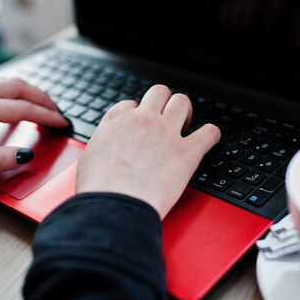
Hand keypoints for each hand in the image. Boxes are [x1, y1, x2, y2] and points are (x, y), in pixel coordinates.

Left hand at [0, 78, 69, 190]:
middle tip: (59, 114)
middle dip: (42, 98)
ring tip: (43, 109)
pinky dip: (13, 95)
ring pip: (5, 83)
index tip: (62, 124)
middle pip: (16, 86)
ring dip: (28, 93)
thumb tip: (26, 154)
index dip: (46, 116)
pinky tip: (17, 108)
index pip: (21, 108)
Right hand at [76, 85, 220, 218]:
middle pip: (160, 93)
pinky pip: (209, 133)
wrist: (115, 206)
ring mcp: (167, 133)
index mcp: (117, 119)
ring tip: (186, 124)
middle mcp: (144, 120)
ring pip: (182, 102)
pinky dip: (211, 135)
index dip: (137, 116)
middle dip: (164, 103)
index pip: (131, 104)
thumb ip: (101, 146)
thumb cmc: (99, 189)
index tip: (140, 127)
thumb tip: (104, 150)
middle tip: (166, 120)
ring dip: (186, 111)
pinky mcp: (187, 153)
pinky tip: (209, 140)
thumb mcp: (88, 158)